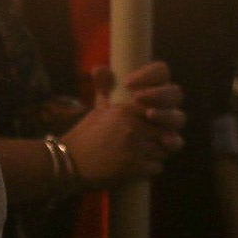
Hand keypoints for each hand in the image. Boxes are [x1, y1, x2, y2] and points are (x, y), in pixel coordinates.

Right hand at [63, 63, 185, 187]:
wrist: (70, 163)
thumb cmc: (86, 135)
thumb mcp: (98, 109)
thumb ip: (106, 89)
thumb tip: (101, 68)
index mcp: (127, 110)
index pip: (159, 109)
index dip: (159, 117)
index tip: (152, 123)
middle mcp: (134, 127)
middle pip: (166, 131)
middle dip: (161, 137)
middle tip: (148, 142)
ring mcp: (136, 148)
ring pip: (164, 150)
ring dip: (156, 153)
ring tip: (141, 154)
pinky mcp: (136, 168)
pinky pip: (157, 167)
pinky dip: (150, 168)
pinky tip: (137, 167)